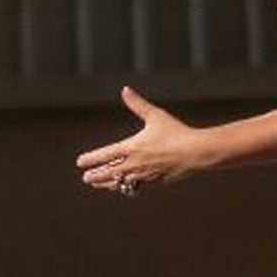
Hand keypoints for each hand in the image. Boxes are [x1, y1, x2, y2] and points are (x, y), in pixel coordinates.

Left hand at [76, 86, 207, 194]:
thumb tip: (125, 90)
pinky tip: (123, 186)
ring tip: (98, 184)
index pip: (105, 155)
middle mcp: (135, 163)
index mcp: (132, 147)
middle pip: (109, 172)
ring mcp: (145, 175)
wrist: (196, 153)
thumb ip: (138, 104)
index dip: (91, 159)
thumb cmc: (176, 132)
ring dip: (108, 183)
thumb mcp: (155, 116)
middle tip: (86, 178)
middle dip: (96, 176)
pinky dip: (126, 187)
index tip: (80, 162)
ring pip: (121, 182)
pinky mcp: (156, 181)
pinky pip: (136, 186)